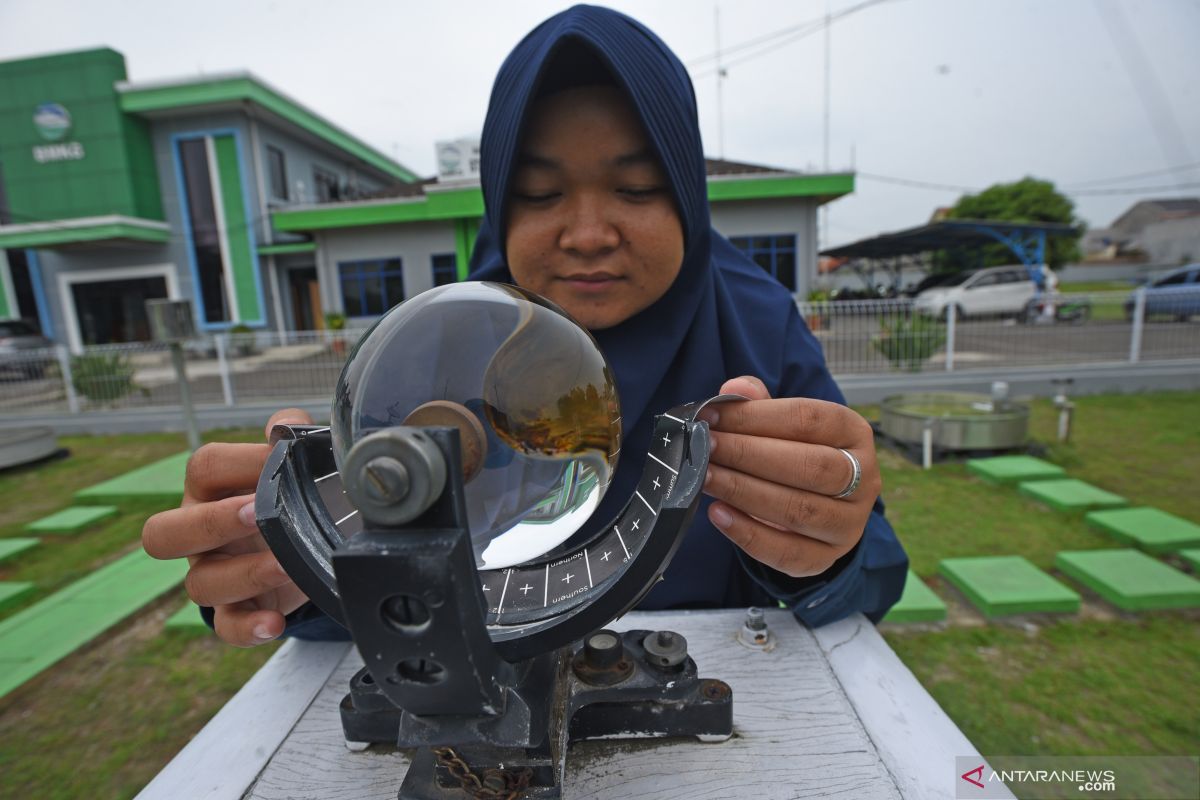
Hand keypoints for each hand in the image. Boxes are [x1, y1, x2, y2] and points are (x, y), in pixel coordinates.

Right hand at [143, 409, 313, 645]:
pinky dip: (247, 629)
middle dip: (211, 523)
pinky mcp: (234, 610)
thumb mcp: (291, 461)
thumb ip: (289, 432)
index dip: (240, 461)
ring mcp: (212, 574)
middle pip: (165, 533)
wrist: (300, 544)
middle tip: (257, 514)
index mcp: (211, 488)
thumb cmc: (285, 493)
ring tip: (286, 565)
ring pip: (199, 584)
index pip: (204, 467)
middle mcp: (199, 534)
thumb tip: (285, 426)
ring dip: (244, 574)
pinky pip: (227, 627)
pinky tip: (273, 624)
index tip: (280, 458)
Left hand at [700, 377, 879, 578]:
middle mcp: (863, 479)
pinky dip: (748, 535)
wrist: (816, 507)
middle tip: (706, 447)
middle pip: (810, 466)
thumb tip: (734, 389)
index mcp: (853, 433)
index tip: (712, 417)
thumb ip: (758, 405)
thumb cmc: (794, 453)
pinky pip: (788, 552)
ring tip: (705, 477)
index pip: (808, 420)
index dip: (756, 417)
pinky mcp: (827, 559)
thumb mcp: (782, 424)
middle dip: (749, 455)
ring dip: (745, 492)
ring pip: (800, 510)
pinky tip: (718, 514)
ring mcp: (850, 523)